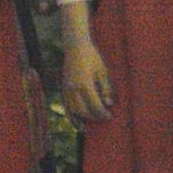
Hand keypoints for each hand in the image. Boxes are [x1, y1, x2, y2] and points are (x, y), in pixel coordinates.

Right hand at [60, 1, 113, 122]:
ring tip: (88, 125)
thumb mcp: (103, 71)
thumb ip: (106, 88)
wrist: (75, 47)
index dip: (102, 113)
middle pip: (83, 110)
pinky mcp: (63, 88)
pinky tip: (76, 122)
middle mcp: (73, 88)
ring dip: (82, 118)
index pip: (94, 105)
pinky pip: (66, 106)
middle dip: (93, 117)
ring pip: (73, 110)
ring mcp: (66, 88)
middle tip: (102, 119)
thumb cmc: (92, 57)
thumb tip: (109, 104)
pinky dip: (71, 115)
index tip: (108, 117)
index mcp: (85, 84)